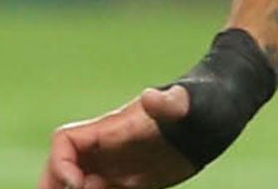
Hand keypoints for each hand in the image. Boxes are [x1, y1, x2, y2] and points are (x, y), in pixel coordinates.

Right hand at [41, 86, 195, 188]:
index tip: (79, 184)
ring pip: (77, 185)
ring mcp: (119, 164)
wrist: (224, 111)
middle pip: (62, 167)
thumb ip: (169, 102)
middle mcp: (109, 147)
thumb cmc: (206, 100)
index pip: (65, 141)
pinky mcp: (133, 181)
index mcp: (114, 128)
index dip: (60, 164)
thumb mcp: (188, 103)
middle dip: (53, 186)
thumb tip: (149, 97)